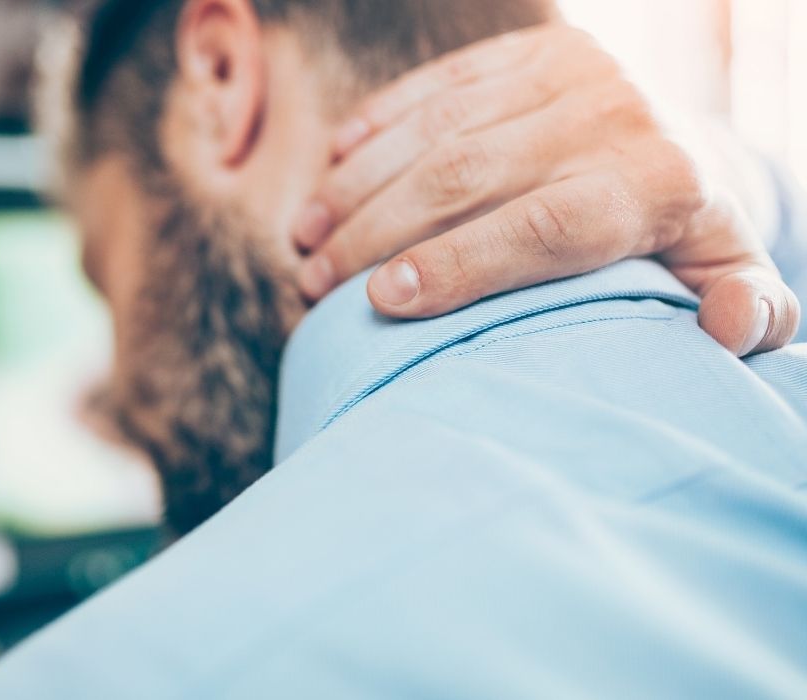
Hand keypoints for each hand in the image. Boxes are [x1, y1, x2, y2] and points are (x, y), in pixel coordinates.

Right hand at [292, 22, 799, 356]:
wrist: (692, 143)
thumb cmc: (691, 236)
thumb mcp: (734, 278)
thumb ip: (751, 313)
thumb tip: (727, 326)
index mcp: (659, 183)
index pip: (545, 226)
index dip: (460, 264)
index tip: (382, 301)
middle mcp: (612, 115)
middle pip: (467, 177)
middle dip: (377, 234)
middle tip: (314, 284)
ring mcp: (569, 71)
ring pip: (437, 130)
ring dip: (357, 185)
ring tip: (304, 238)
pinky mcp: (532, 48)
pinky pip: (438, 84)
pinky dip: (376, 126)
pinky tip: (331, 168)